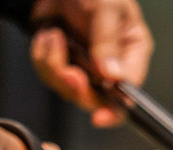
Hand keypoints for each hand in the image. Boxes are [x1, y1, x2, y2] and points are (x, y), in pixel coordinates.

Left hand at [28, 0, 152, 126]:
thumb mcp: (107, 8)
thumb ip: (108, 42)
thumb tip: (113, 75)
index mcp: (130, 53)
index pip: (129, 94)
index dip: (115, 110)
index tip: (100, 116)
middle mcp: (109, 67)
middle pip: (95, 100)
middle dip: (77, 88)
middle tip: (69, 72)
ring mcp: (83, 68)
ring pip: (67, 89)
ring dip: (55, 65)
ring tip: (55, 36)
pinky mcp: (61, 64)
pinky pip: (48, 75)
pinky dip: (42, 56)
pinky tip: (48, 35)